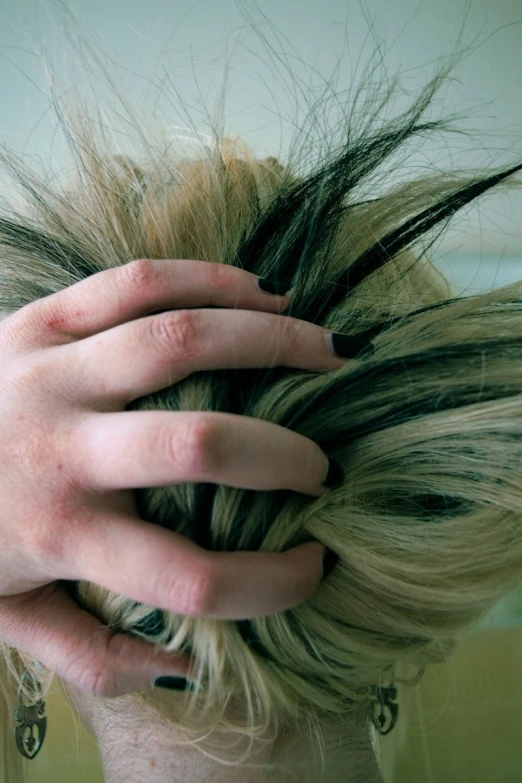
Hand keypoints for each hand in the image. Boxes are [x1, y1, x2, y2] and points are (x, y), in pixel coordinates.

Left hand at [0, 258, 347, 695]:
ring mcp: (47, 372)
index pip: (187, 578)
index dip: (270, 584)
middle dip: (284, 455)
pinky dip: (209, 281)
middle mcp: (57, 450)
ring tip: (328, 352)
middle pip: (197, 444)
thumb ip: (90, 654)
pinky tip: (261, 292)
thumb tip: (185, 665)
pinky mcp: (39, 319)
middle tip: (325, 465)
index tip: (312, 567)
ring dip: (270, 343)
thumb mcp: (6, 618)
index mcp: (56, 536)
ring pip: (177, 341)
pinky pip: (135, 283)